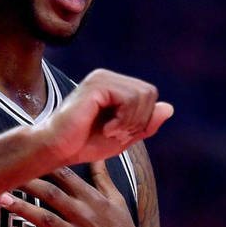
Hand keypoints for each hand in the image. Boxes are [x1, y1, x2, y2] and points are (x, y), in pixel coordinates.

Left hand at [0, 160, 160, 226]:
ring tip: (1, 200)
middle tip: (6, 174)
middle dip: (28, 183)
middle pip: (51, 194)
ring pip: (43, 219)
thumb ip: (102, 178)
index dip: (47, 165)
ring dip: (21, 209)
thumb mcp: (117, 202)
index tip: (28, 155)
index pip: (66, 177)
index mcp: (92, 200)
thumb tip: (97, 155)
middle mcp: (82, 215)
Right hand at [38, 69, 172, 166]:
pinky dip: (123, 120)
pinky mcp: (96, 86)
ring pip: (142, 95)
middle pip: (149, 93)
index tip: (123, 134)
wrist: (55, 149)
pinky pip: (129, 98)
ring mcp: (101, 79)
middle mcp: (107, 77)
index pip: (149, 95)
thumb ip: (146, 123)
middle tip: (118, 134)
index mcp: (113, 86)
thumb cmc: (83, 144)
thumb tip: (170, 107)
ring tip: (111, 132)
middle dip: (140, 119)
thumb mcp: (123, 137)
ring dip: (131, 121)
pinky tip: (106, 129)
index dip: (144, 119)